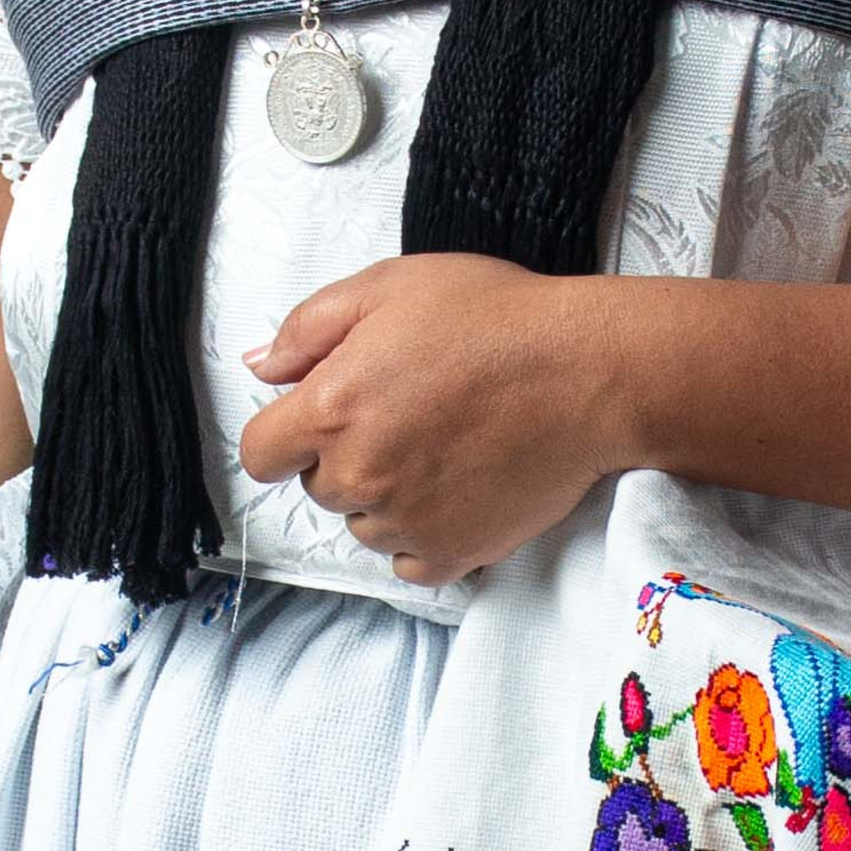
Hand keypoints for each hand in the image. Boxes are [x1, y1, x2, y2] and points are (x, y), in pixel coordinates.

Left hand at [237, 256, 629, 582]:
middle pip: (319, 488)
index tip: (319, 419)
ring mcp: (407, 523)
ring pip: (364, 527)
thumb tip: (261, 367)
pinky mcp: (455, 552)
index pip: (261, 453)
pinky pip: (410, 563)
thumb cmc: (496, 319)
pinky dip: (423, 537)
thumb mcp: (388, 287)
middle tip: (407, 414)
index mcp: (331, 410)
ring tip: (441, 448)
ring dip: (387, 499)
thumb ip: (308, 329)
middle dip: (346, 456)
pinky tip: (454, 492)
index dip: (286, 433)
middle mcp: (360, 476)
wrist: (589, 371)